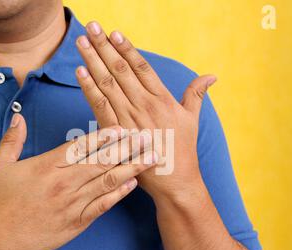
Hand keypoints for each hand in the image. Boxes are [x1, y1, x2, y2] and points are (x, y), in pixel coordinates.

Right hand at [0, 114, 155, 249]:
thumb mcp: (0, 167)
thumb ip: (12, 140)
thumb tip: (18, 117)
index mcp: (47, 166)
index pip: (82, 146)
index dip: (104, 136)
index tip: (123, 127)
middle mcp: (64, 183)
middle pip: (102, 161)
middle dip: (127, 148)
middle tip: (147, 137)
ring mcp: (73, 204)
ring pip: (107, 182)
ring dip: (131, 168)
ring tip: (150, 158)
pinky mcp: (77, 222)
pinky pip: (102, 206)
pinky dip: (119, 194)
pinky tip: (133, 184)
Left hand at [75, 21, 215, 200]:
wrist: (175, 181)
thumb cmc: (183, 150)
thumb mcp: (193, 119)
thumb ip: (197, 94)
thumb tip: (212, 76)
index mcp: (162, 98)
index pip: (141, 67)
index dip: (127, 48)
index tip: (114, 32)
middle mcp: (144, 104)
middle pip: (120, 70)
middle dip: (104, 46)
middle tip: (90, 26)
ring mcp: (130, 119)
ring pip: (108, 84)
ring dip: (93, 61)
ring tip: (81, 41)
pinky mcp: (118, 134)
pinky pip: (100, 107)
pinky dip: (89, 89)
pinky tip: (80, 72)